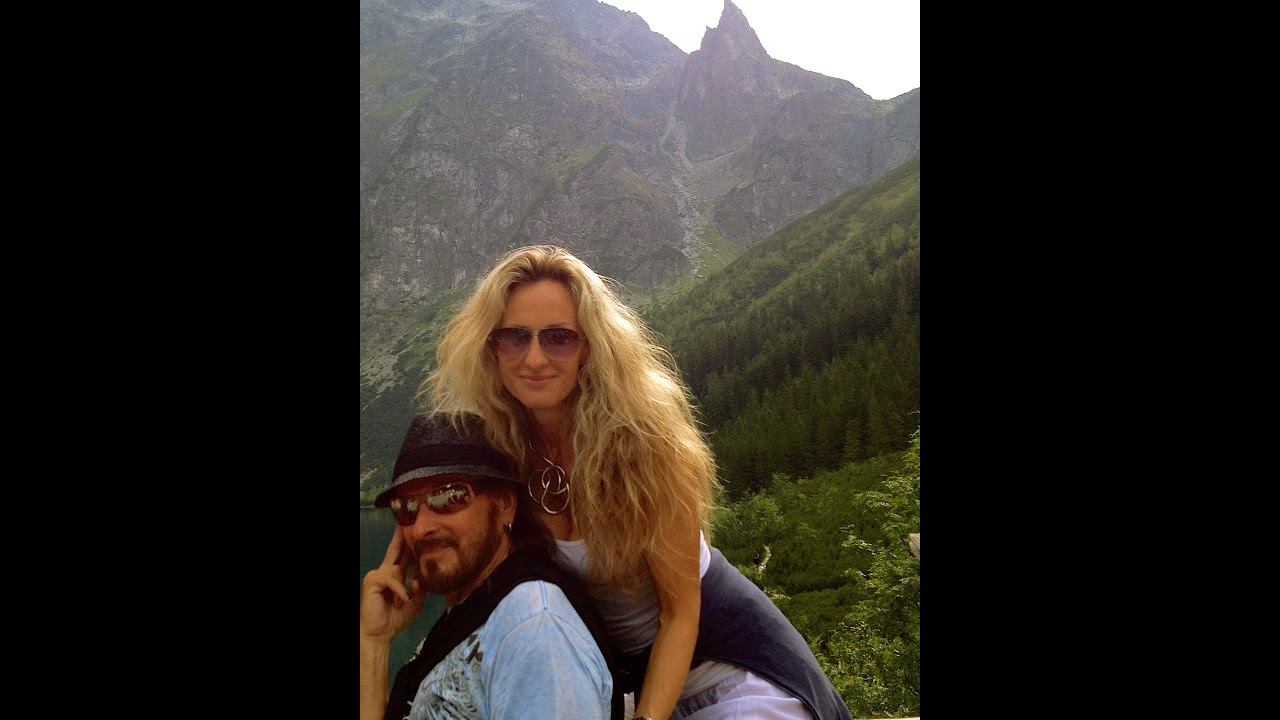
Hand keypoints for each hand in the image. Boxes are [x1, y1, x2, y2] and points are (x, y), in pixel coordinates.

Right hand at [360, 525, 425, 644]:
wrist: (379, 634)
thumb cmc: (395, 618)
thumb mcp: (415, 603)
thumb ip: (421, 589)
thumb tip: (419, 578)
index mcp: (396, 574)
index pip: (403, 554)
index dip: (408, 542)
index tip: (414, 527)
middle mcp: (386, 571)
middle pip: (395, 549)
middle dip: (401, 535)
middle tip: (406, 520)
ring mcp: (377, 574)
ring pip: (396, 569)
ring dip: (404, 586)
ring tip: (403, 602)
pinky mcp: (372, 581)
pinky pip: (391, 580)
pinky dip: (399, 590)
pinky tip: (401, 600)